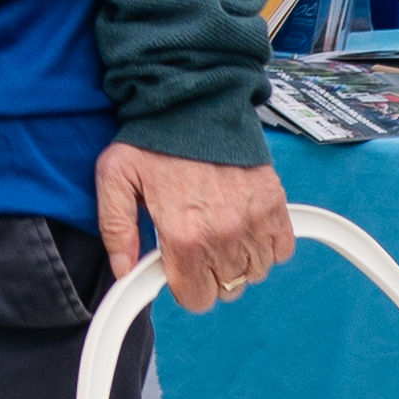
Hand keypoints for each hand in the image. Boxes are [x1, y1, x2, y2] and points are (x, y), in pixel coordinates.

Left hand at [97, 144, 294, 312]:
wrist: (195, 100)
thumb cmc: (154, 139)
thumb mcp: (116, 179)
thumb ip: (116, 230)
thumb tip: (125, 271)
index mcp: (183, 233)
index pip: (196, 298)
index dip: (183, 286)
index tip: (177, 266)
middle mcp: (224, 233)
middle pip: (227, 288)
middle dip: (209, 274)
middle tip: (195, 244)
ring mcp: (254, 219)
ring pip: (254, 272)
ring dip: (238, 261)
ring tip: (219, 232)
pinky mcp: (275, 203)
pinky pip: (281, 249)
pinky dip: (266, 244)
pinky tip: (244, 226)